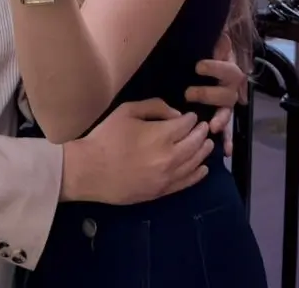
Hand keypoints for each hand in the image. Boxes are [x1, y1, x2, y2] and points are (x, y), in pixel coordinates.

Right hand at [60, 99, 213, 204]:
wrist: (90, 170)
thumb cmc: (107, 137)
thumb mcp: (127, 110)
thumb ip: (155, 106)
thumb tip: (175, 114)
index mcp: (162, 135)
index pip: (186, 125)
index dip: (191, 118)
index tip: (191, 116)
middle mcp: (170, 157)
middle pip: (195, 143)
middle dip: (202, 133)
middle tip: (204, 128)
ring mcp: (167, 177)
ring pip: (194, 163)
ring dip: (203, 152)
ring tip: (208, 145)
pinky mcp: (161, 192)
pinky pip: (186, 183)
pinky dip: (197, 175)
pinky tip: (203, 169)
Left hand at [185, 33, 248, 157]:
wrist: (204, 52)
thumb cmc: (205, 45)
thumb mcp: (211, 39)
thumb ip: (217, 40)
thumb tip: (221, 37)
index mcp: (229, 66)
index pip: (228, 69)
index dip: (215, 69)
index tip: (198, 67)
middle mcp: (231, 85)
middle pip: (227, 93)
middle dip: (208, 94)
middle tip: (188, 94)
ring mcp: (226, 101)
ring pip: (227, 111)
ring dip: (220, 120)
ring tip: (211, 126)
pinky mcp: (220, 113)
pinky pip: (226, 128)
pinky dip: (226, 140)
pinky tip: (225, 151)